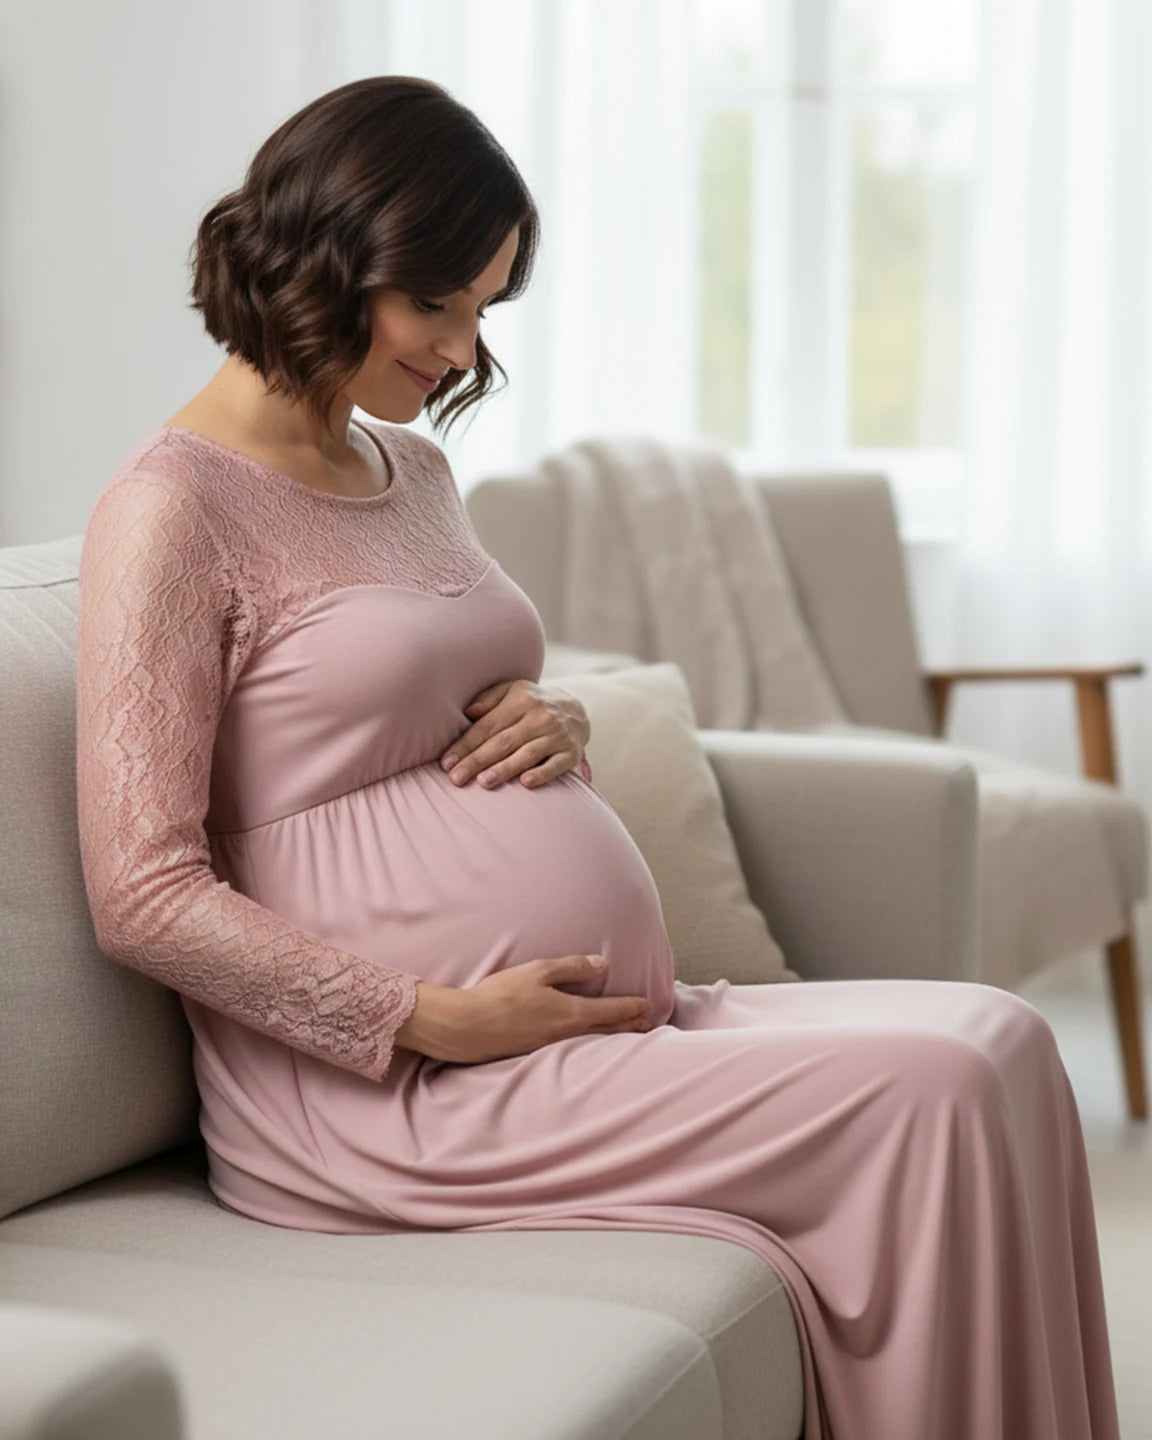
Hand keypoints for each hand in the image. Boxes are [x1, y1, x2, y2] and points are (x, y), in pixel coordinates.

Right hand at [397, 955, 652, 1063]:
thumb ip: (572, 967)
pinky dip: (590, 1042)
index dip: (634, 1007)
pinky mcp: (536, 1053)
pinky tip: (584, 1039)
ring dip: (612, 1037)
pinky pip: (574, 1047)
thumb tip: (602, 964)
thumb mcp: (538, 971)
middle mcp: (568, 1035)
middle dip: (629, 1026)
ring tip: (625, 1033)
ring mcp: (552, 1047)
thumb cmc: (501, 995)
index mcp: (572, 1014)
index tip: (650, 1005)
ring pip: (592, 1042)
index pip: (613, 1011)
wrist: (467, 1027)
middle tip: (646, 1022)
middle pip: (608, 1032)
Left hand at [440, 679, 591, 789]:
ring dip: (504, 769)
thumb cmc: (534, 703)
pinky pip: (556, 766)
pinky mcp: (571, 753)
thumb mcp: (513, 690)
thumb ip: (489, 698)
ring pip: (526, 754)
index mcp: (521, 700)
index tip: (446, 762)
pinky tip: (525, 783)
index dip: (466, 745)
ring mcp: (557, 735)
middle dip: (477, 761)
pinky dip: (542, 774)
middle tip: (456, 778)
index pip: (488, 726)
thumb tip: (468, 712)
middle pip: (503, 742)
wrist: (578, 710)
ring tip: (483, 782)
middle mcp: (540, 717)